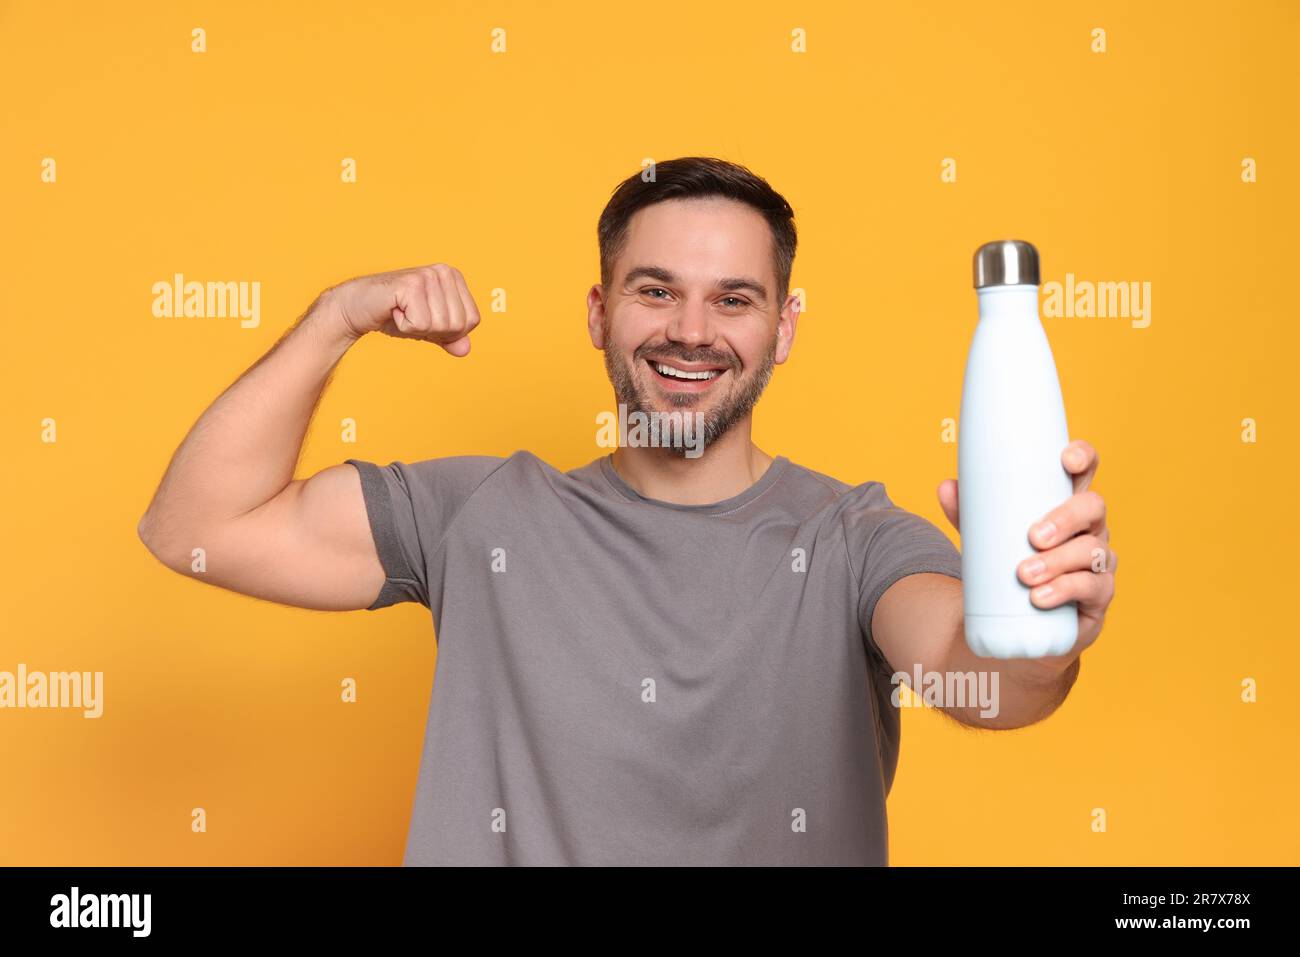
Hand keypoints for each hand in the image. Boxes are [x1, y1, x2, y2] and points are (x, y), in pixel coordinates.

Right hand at [326, 263, 480, 355]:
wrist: (358, 307)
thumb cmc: (395, 315)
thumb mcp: (430, 329)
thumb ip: (450, 338)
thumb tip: (465, 350)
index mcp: (454, 277)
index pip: (472, 320)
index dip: (450, 331)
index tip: (427, 318)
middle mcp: (444, 272)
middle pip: (458, 325)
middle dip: (434, 331)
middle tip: (412, 315)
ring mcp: (428, 275)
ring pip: (440, 325)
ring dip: (417, 328)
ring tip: (402, 311)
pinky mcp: (411, 284)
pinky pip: (420, 324)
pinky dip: (405, 326)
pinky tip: (394, 310)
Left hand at [937, 438, 1116, 664]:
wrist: (1022, 623)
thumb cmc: (1011, 565)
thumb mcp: (988, 538)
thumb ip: (968, 513)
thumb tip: (946, 487)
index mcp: (1066, 503)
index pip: (1084, 471)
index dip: (1083, 458)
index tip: (1066, 460)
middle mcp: (1090, 527)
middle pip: (1093, 507)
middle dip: (1065, 518)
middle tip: (1033, 536)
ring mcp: (1099, 561)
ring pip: (1092, 551)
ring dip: (1058, 561)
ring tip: (1024, 575)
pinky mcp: (1099, 595)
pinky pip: (1093, 587)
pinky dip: (1064, 590)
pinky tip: (1040, 598)